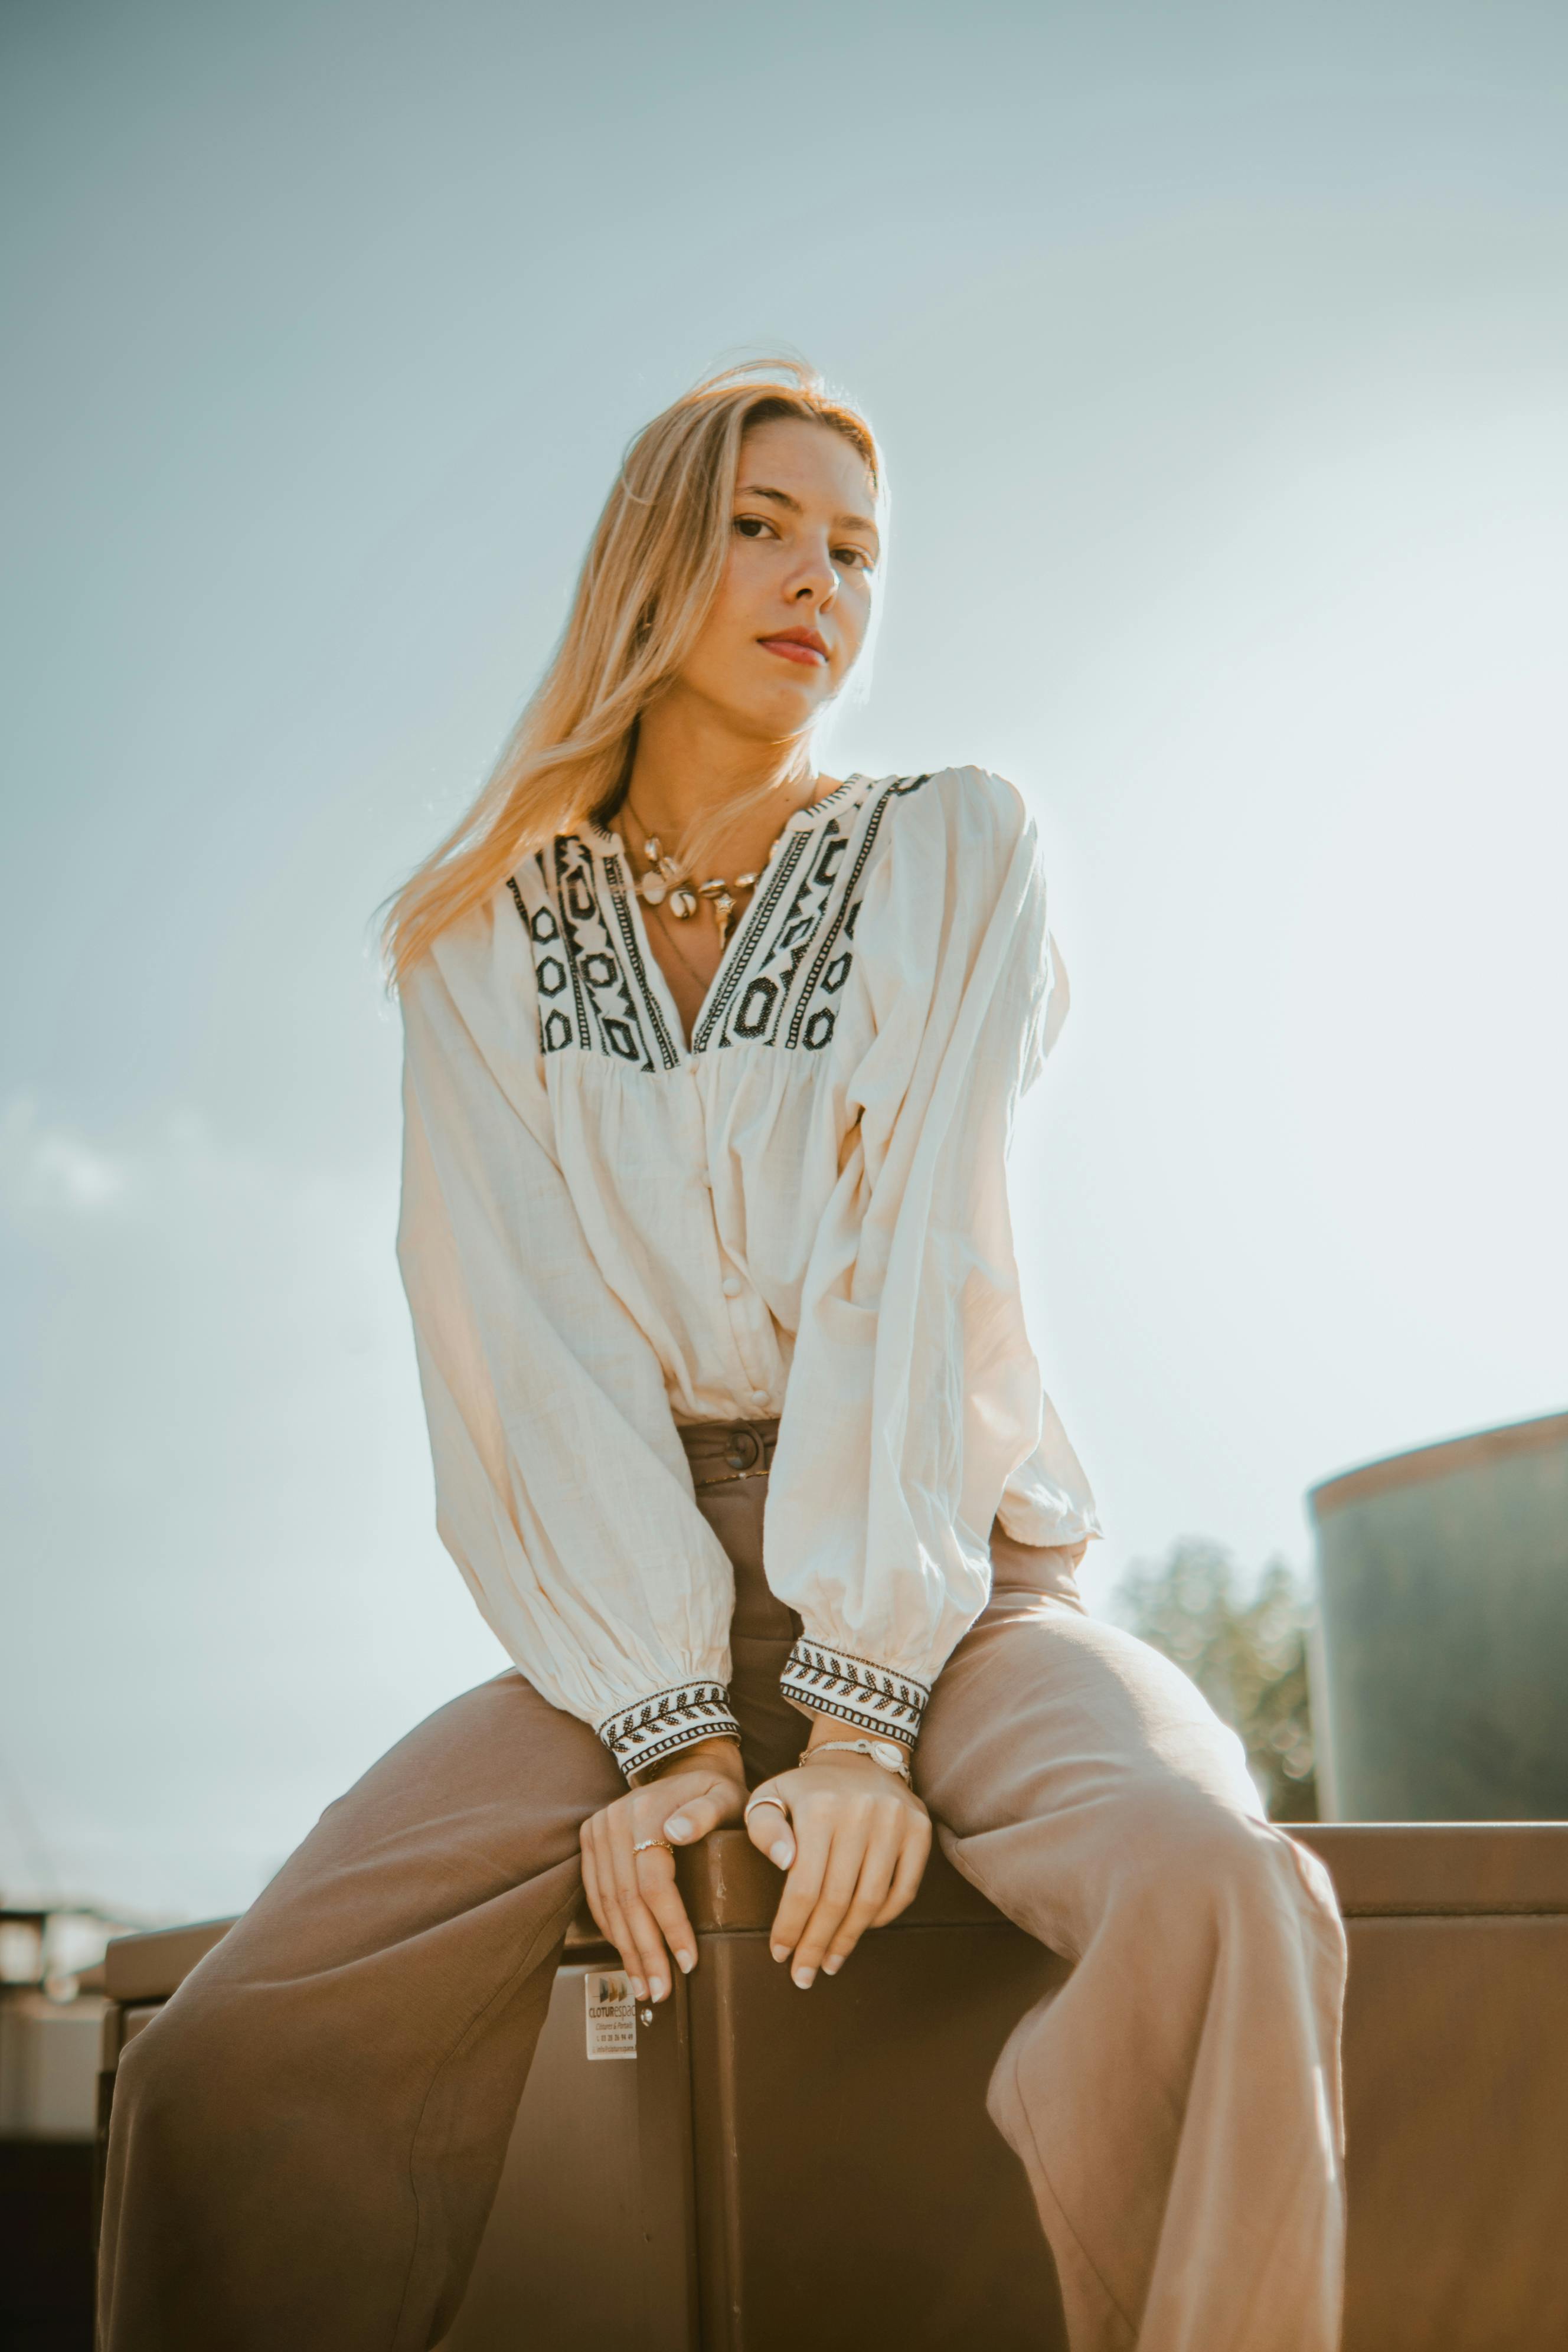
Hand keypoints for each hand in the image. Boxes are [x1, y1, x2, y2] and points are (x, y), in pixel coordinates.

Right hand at [579, 1737, 745, 2002]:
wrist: (686, 1765)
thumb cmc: (715, 1789)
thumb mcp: (724, 1795)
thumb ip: (705, 1813)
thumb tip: (675, 1833)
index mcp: (645, 1812)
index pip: (653, 1883)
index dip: (670, 1926)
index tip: (688, 1961)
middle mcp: (613, 1821)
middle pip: (627, 1899)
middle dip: (645, 1951)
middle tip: (662, 1990)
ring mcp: (597, 1831)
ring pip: (608, 1903)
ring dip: (626, 1949)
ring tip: (645, 1986)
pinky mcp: (591, 1841)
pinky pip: (596, 1895)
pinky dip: (611, 1930)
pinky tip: (627, 1956)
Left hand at [745, 1747, 929, 1989]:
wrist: (858, 1757)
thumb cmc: (806, 1790)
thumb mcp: (769, 1798)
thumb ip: (763, 1829)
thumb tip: (784, 1862)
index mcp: (819, 1806)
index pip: (803, 1885)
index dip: (790, 1926)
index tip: (779, 1954)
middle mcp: (860, 1811)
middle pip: (837, 1899)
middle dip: (816, 1944)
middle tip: (803, 1975)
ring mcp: (895, 1820)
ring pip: (871, 1900)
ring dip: (848, 1939)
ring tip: (829, 1961)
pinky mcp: (919, 1829)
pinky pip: (904, 1890)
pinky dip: (882, 1917)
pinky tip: (861, 1930)